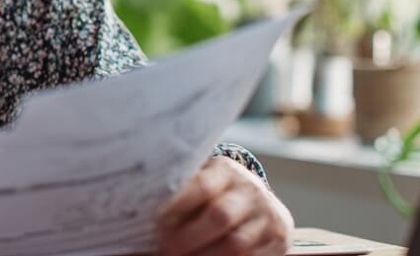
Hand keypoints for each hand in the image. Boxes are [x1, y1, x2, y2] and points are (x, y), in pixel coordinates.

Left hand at [153, 156, 293, 255]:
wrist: (260, 202)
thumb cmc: (216, 192)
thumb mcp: (202, 180)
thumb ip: (181, 189)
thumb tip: (141, 201)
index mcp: (226, 171)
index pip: (201, 186)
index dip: (176, 205)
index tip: (153, 220)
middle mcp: (251, 191)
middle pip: (219, 217)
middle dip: (187, 238)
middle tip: (164, 248)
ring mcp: (268, 217)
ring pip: (235, 244)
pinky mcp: (279, 241)